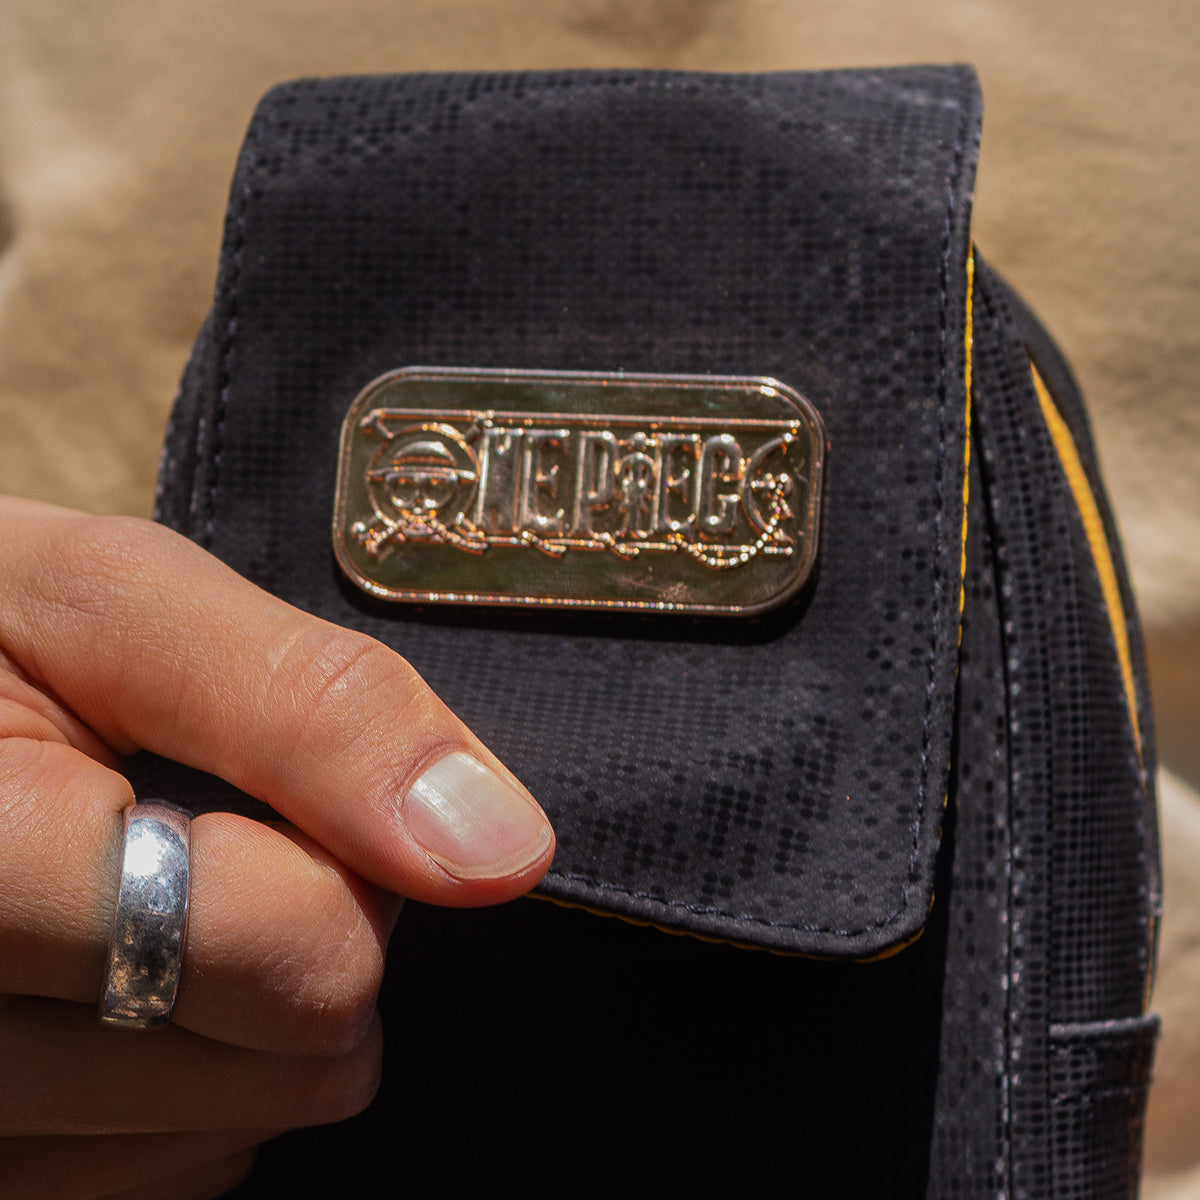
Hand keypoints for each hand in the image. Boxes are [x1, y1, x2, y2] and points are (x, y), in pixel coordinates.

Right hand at [0, 497, 554, 1197]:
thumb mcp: (112, 604)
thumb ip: (310, 708)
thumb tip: (499, 849)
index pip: (301, 959)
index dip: (338, 854)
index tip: (266, 786)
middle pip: (294, 1065)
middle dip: (298, 930)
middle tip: (191, 833)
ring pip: (239, 1134)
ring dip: (238, 1011)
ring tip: (131, 898)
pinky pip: (173, 1172)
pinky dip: (177, 1079)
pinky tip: (106, 978)